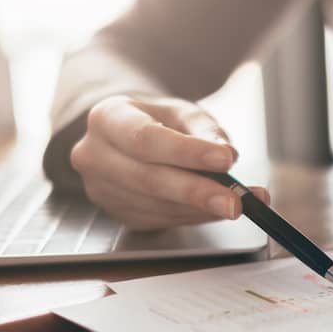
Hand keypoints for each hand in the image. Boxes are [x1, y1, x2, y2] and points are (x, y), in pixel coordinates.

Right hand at [69, 95, 269, 230]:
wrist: (129, 134)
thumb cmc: (156, 119)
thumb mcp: (182, 111)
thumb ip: (205, 130)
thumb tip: (227, 156)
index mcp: (107, 118)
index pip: (145, 139)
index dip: (186, 153)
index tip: (225, 160)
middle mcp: (94, 155)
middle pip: (148, 179)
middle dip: (197, 193)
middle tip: (235, 200)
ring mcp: (101, 189)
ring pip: (156, 206)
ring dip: (201, 210)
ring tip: (238, 202)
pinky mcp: (117, 213)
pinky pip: (161, 220)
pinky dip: (194, 217)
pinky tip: (215, 209)